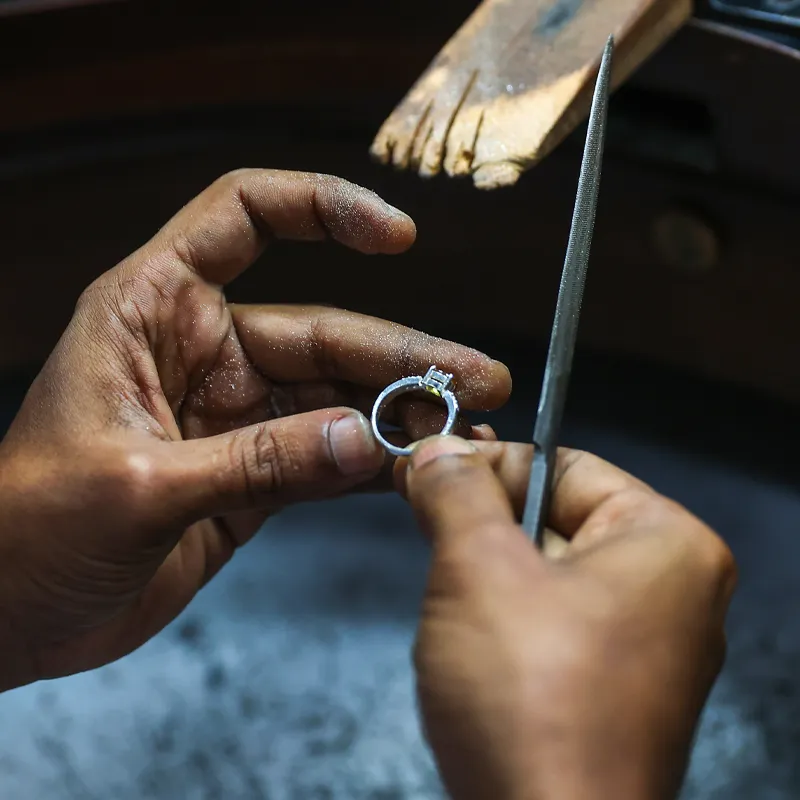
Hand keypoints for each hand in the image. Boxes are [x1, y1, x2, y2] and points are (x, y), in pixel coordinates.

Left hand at [0, 169, 510, 689]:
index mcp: (153, 311)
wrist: (10, 614)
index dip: (321, 208)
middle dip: (403, 355)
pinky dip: (372, 464)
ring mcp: (235, 414)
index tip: (396, 236)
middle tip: (475, 379)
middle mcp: (203, 352)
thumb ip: (255, 463)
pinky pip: (326, 456)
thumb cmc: (24, 530)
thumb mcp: (137, 486)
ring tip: (464, 431)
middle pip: (321, 330)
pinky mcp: (253, 472)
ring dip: (399, 414)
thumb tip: (362, 440)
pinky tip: (416, 470)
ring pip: (336, 398)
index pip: (244, 217)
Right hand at [395, 436, 736, 799]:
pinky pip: (551, 624)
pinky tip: (472, 643)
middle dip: (485, 524)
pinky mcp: (612, 691)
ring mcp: (645, 648)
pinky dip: (504, 619)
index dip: (491, 464)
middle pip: (557, 517)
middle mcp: (672, 593)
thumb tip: (438, 451)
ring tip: (451, 597)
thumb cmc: (531, 704)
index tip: (431, 468)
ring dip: (487, 574)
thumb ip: (457, 492)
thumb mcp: (478, 568)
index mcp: (667, 545)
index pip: (566, 465)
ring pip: (547, 572)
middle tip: (426, 522)